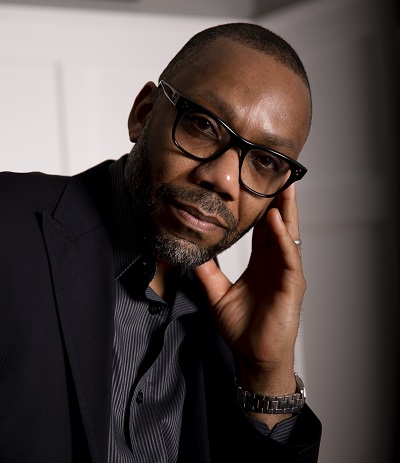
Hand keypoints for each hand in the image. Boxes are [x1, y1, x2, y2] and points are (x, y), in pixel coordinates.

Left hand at [193, 184, 304, 402]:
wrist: (254, 355)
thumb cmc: (242, 327)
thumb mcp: (217, 293)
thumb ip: (207, 271)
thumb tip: (192, 252)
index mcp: (261, 263)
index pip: (263, 230)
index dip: (261, 210)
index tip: (256, 189)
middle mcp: (276, 264)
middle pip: (279, 226)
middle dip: (279, 202)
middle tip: (277, 176)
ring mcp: (286, 273)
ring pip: (288, 236)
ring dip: (286, 212)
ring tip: (284, 188)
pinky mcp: (292, 285)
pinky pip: (288, 257)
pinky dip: (283, 238)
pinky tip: (278, 221)